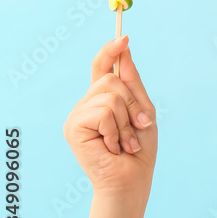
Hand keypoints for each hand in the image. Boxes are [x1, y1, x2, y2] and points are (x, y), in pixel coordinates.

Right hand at [62, 36, 157, 204]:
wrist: (131, 180)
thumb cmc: (139, 150)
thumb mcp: (143, 111)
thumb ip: (132, 83)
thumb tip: (125, 48)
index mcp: (101, 100)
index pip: (100, 66)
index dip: (110, 50)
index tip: (124, 37)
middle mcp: (86, 104)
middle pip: (111, 78)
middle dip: (134, 103)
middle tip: (139, 127)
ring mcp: (77, 115)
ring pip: (110, 94)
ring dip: (128, 120)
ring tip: (126, 142)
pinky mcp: (73, 127)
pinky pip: (104, 112)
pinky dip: (117, 130)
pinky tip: (114, 147)